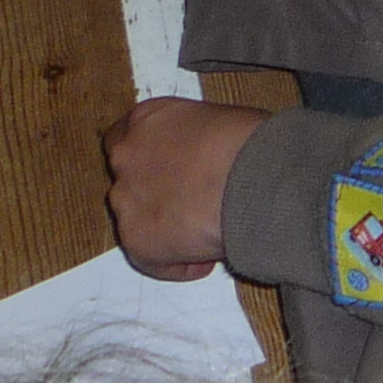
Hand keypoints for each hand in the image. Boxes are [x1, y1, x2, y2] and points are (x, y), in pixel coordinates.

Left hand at [105, 97, 267, 279]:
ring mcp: (127, 200)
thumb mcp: (224, 121)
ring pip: (137, 220)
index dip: (149, 156)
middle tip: (192, 201)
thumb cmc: (253, 144)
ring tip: (206, 234)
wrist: (257, 181)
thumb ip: (199, 139)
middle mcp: (127, 156)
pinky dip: (177, 264)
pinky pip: (153, 260)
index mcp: (148, 119)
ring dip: (165, 228)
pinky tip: (207, 259)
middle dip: (155, 193)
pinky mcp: (136, 241)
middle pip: (129, 180)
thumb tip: (214, 157)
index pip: (125, 135)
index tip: (169, 167)